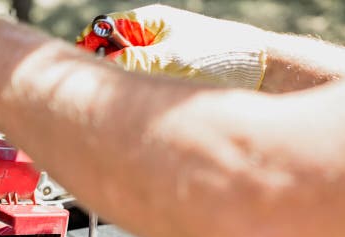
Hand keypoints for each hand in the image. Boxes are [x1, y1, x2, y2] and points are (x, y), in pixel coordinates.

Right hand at [77, 4, 266, 88]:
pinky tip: (145, 108)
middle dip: (104, 72)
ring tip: (132, 101)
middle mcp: (151, 37)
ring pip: (125, 74)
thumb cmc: (218, 57)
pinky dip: (139, 97)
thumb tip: (98, 68)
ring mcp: (159, 57)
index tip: (82, 70)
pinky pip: (141, 88)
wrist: (261, 71)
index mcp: (148, 21)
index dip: (88, 48)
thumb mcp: (168, 60)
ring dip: (124, 87)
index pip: (102, 29)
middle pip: (109, 53)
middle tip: (102, 92)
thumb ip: (130, 61)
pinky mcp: (168, 78)